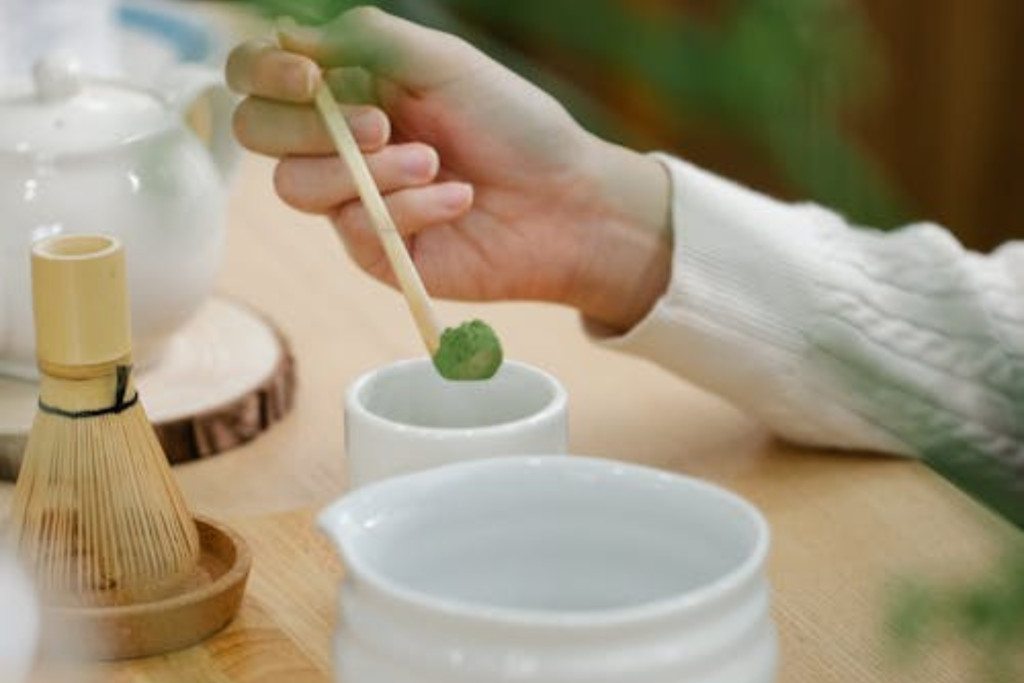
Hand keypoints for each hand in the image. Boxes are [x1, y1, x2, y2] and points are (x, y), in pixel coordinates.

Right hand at [226, 6, 670, 330]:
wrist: (565, 201)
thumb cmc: (513, 125)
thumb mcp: (443, 63)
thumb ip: (365, 39)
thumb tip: (284, 33)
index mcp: (348, 87)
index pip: (261, 77)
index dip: (263, 73)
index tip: (308, 76)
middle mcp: (339, 142)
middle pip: (257, 133)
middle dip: (308, 126)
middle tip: (380, 123)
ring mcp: (353, 199)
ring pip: (296, 186)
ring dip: (370, 170)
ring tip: (434, 163)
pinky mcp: (375, 251)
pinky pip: (355, 227)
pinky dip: (411, 208)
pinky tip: (458, 200)